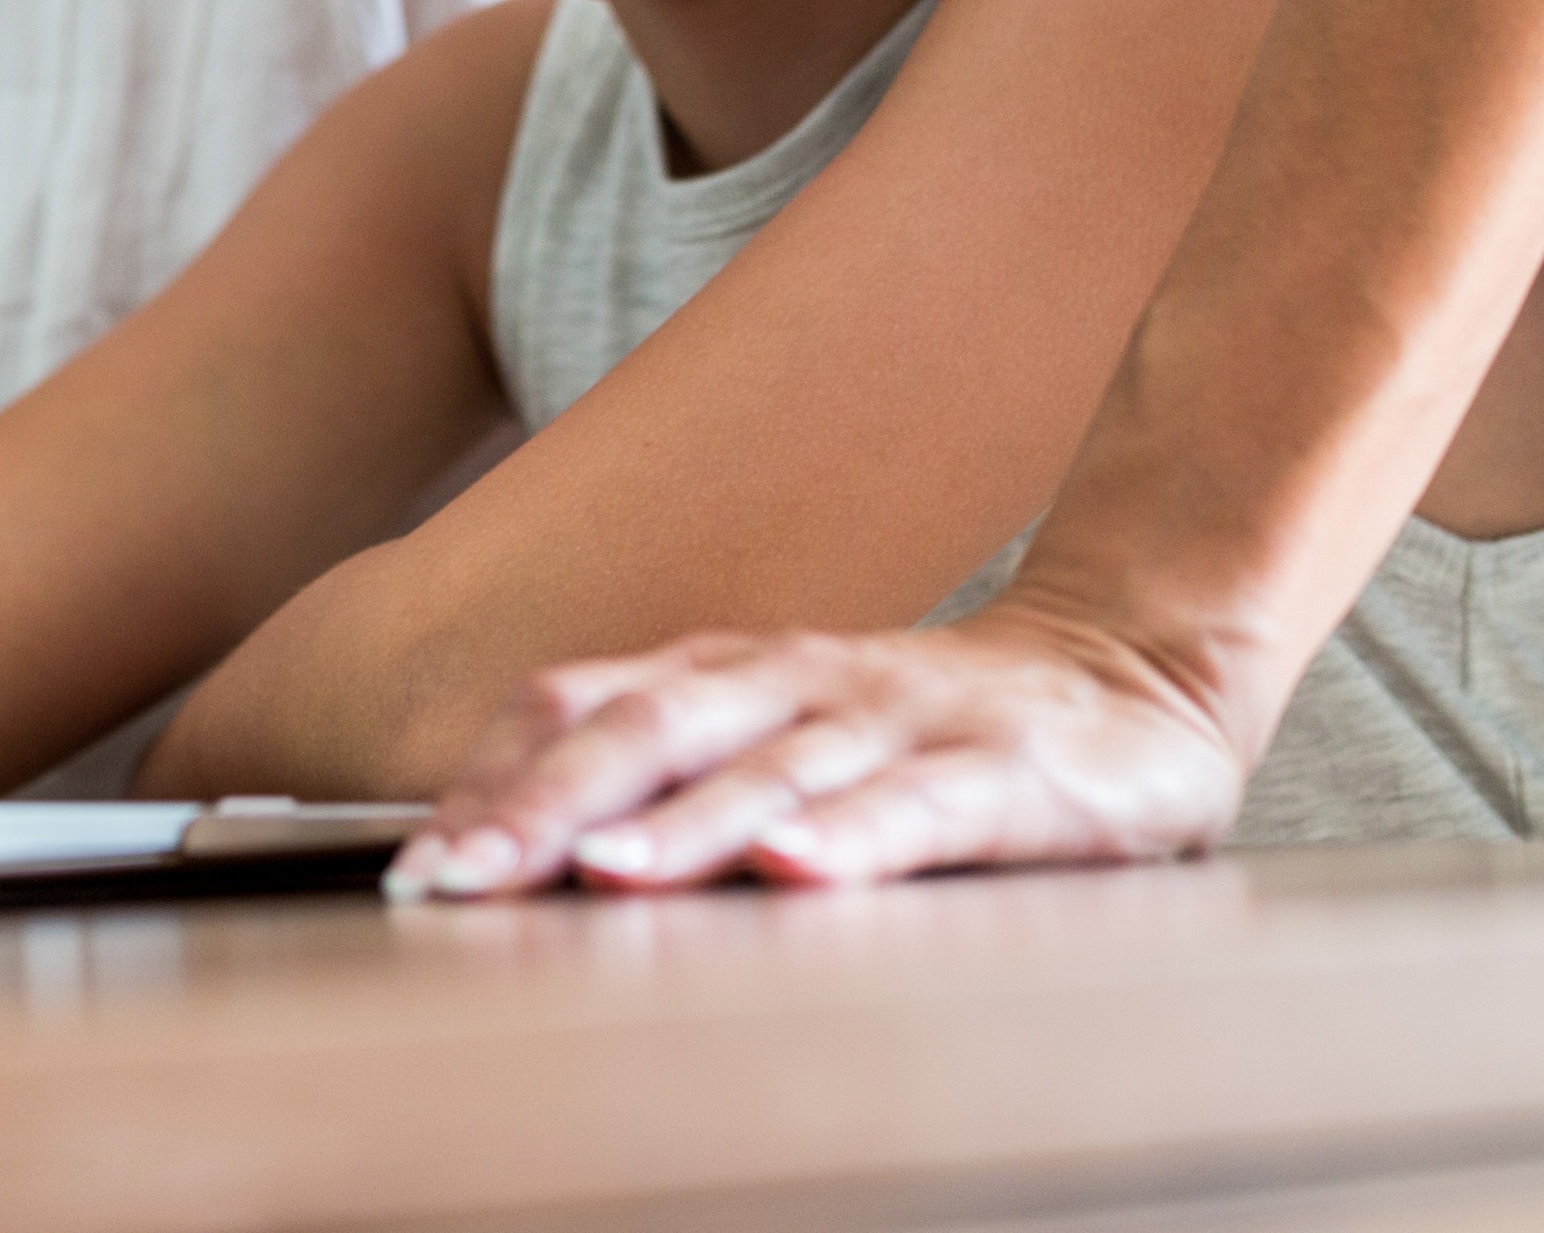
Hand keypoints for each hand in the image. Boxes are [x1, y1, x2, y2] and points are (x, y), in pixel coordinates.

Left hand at [388, 600, 1251, 894]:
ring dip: (680, 826)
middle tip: (456, 879)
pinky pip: (917, 806)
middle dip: (542, 810)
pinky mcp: (1002, 773)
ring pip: (769, 769)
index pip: (582, 709)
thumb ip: (668, 769)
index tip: (414, 860)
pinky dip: (855, 837)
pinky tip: (802, 871)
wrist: (1129, 664)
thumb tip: (512, 837)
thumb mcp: (779, 730)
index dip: (494, 780)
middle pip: (646, 735)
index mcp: (726, 676)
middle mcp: (793, 684)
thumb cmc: (923, 726)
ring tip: (602, 876)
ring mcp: (895, 722)